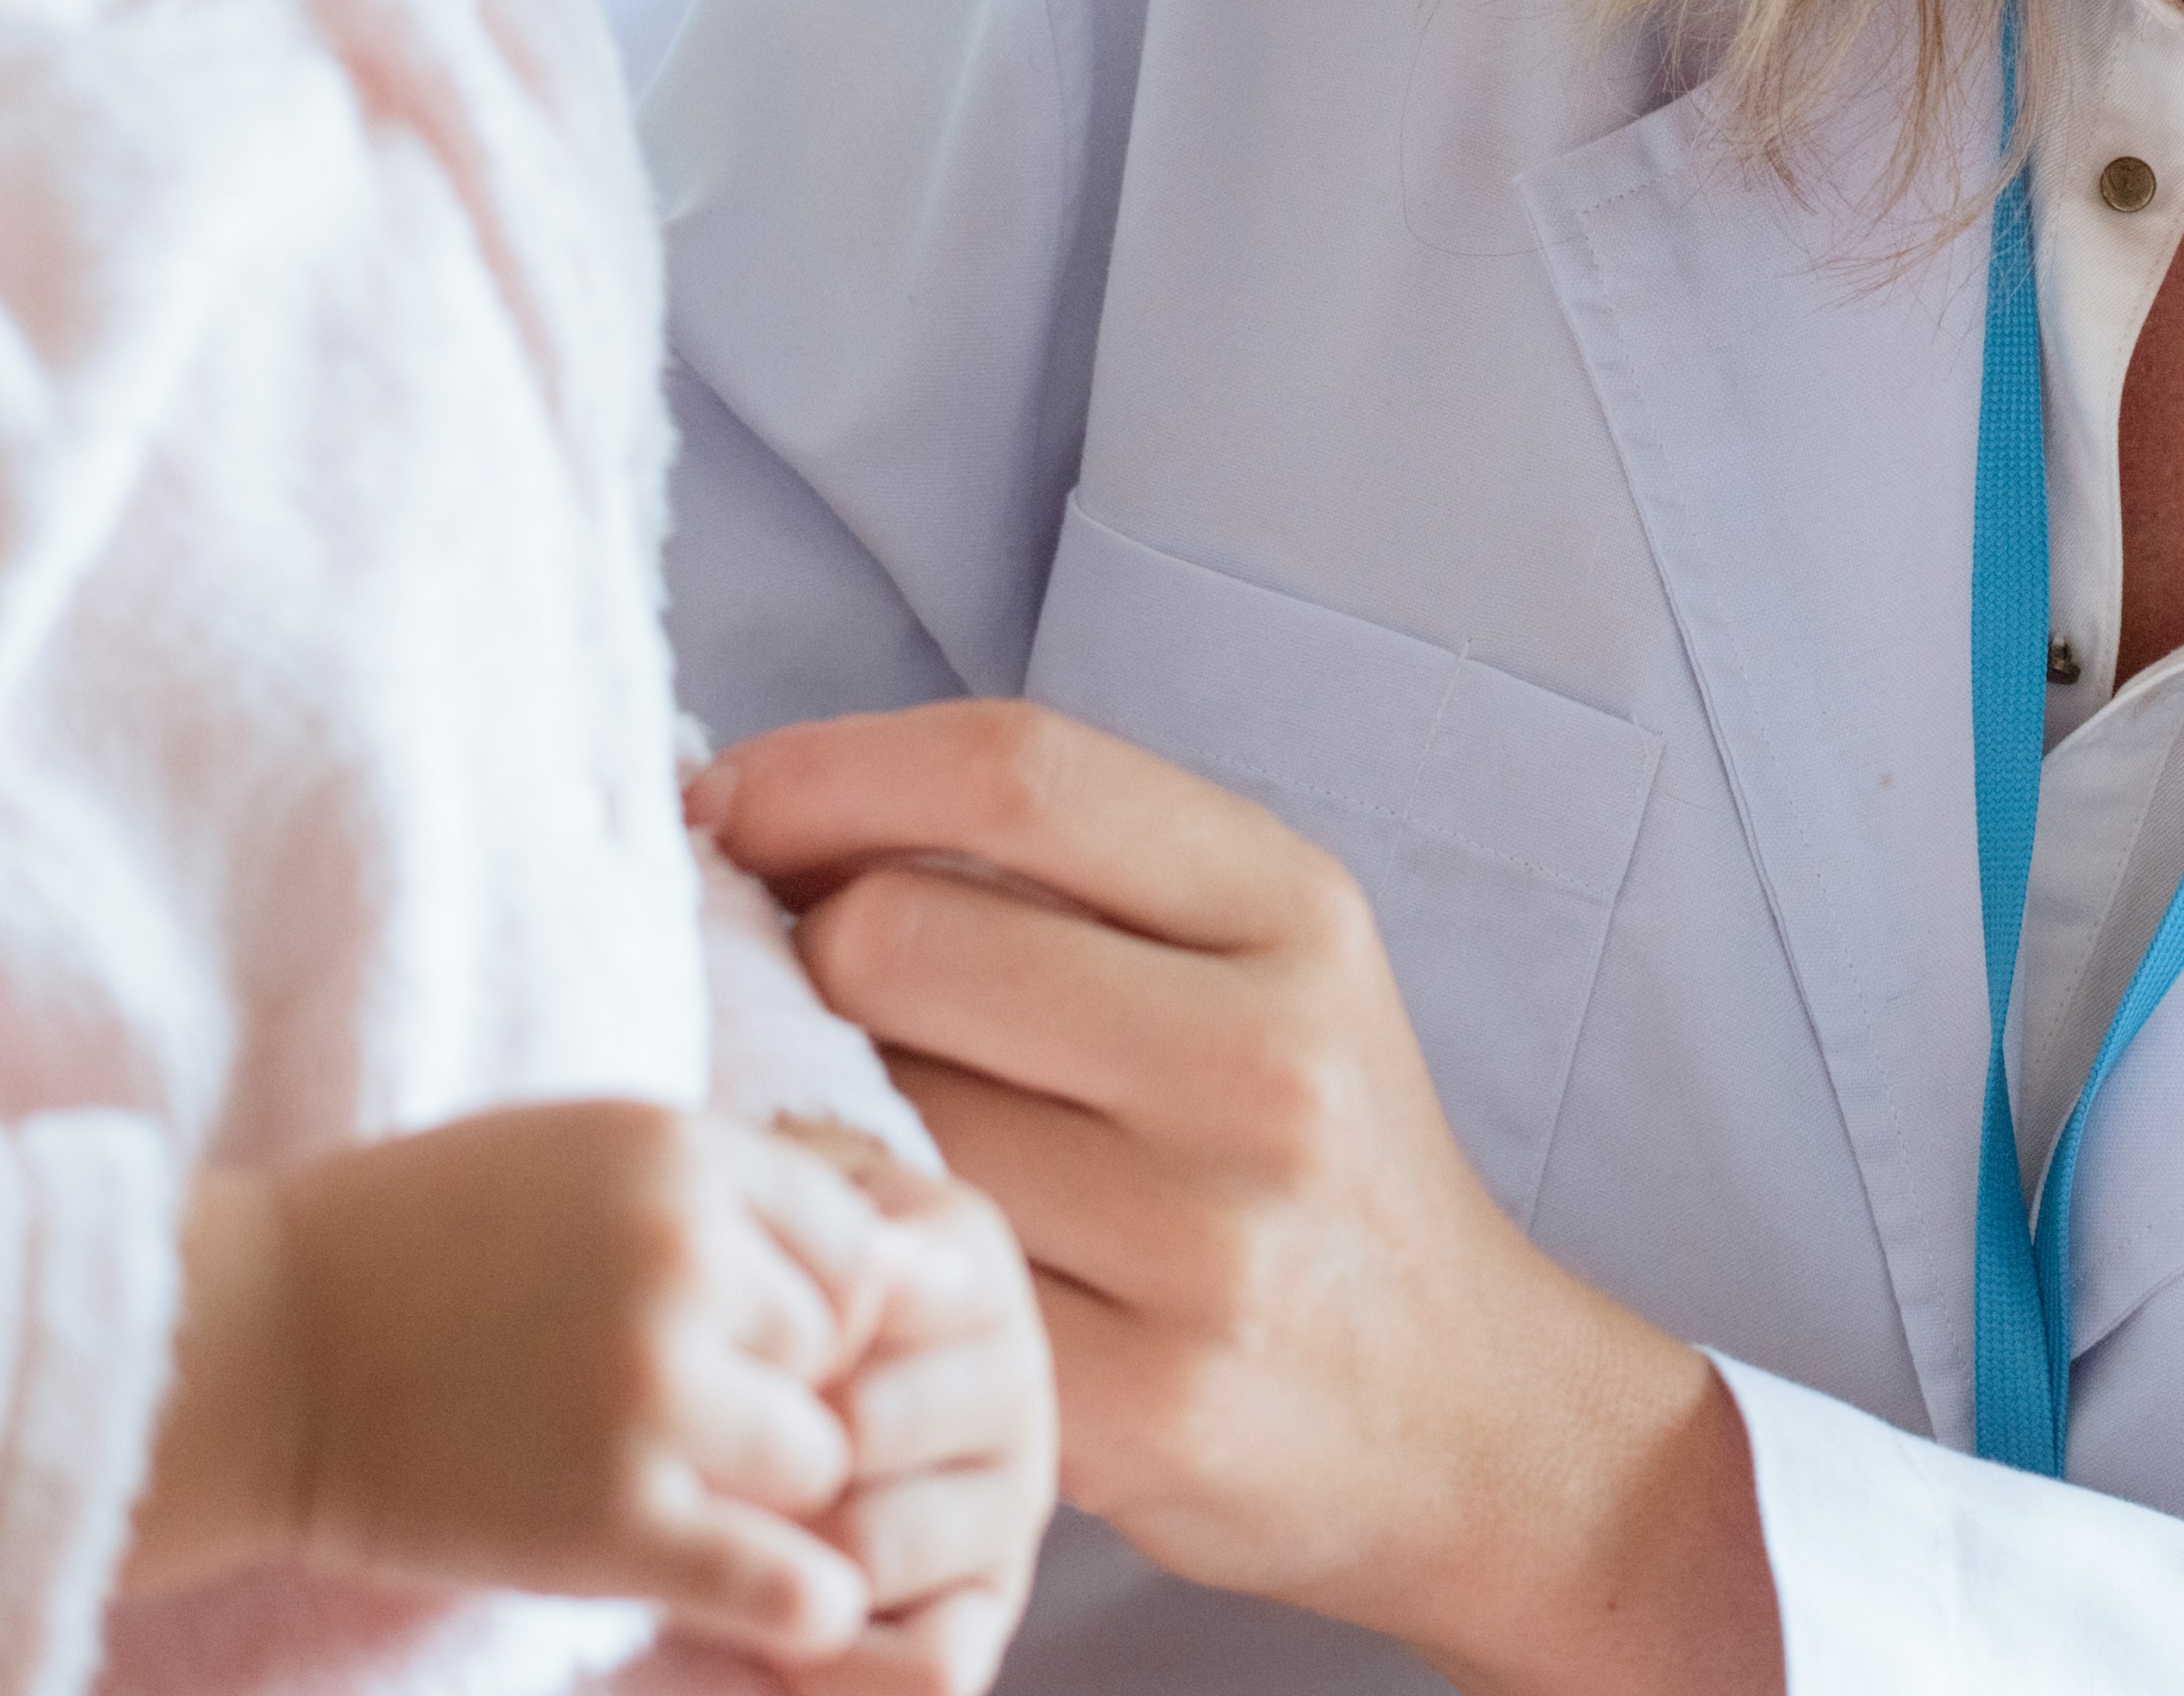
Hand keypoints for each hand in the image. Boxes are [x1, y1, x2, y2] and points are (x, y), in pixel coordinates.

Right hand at [128, 1103, 892, 1666]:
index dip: (816, 1302)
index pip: (857, 1243)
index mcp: (682, 1155)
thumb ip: (723, 1194)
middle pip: (838, 1350)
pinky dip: (800, 1600)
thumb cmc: (418, 1246)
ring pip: (818, 1458)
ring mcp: (647, 1389)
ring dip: (767, 1488)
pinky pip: (780, 1575)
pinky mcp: (608, 1517)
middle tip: (689, 1420)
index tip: (750, 1339)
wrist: (252, 1347)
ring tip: (678, 1488)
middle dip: (782, 1392)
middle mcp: (682, 1258)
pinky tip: (791, 1607)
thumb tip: (886, 1265)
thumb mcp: (584, 1154)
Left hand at [693, 703, 1778, 1695]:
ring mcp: (1206, 1242)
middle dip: (795, 956)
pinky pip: (911, 1291)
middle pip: (900, 940)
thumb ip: (1063, 880)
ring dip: (808, 1121)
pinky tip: (870, 1265)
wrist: (1462, 1411)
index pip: (1015, 773)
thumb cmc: (1307, 1155)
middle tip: (769, 995)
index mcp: (1293, 913)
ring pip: (879, 1121)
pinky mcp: (1140, 1407)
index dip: (826, 772)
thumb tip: (778, 815)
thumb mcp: (1258, 964)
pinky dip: (857, 1266)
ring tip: (833, 1136)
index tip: (721, 806)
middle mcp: (1264, 1062)